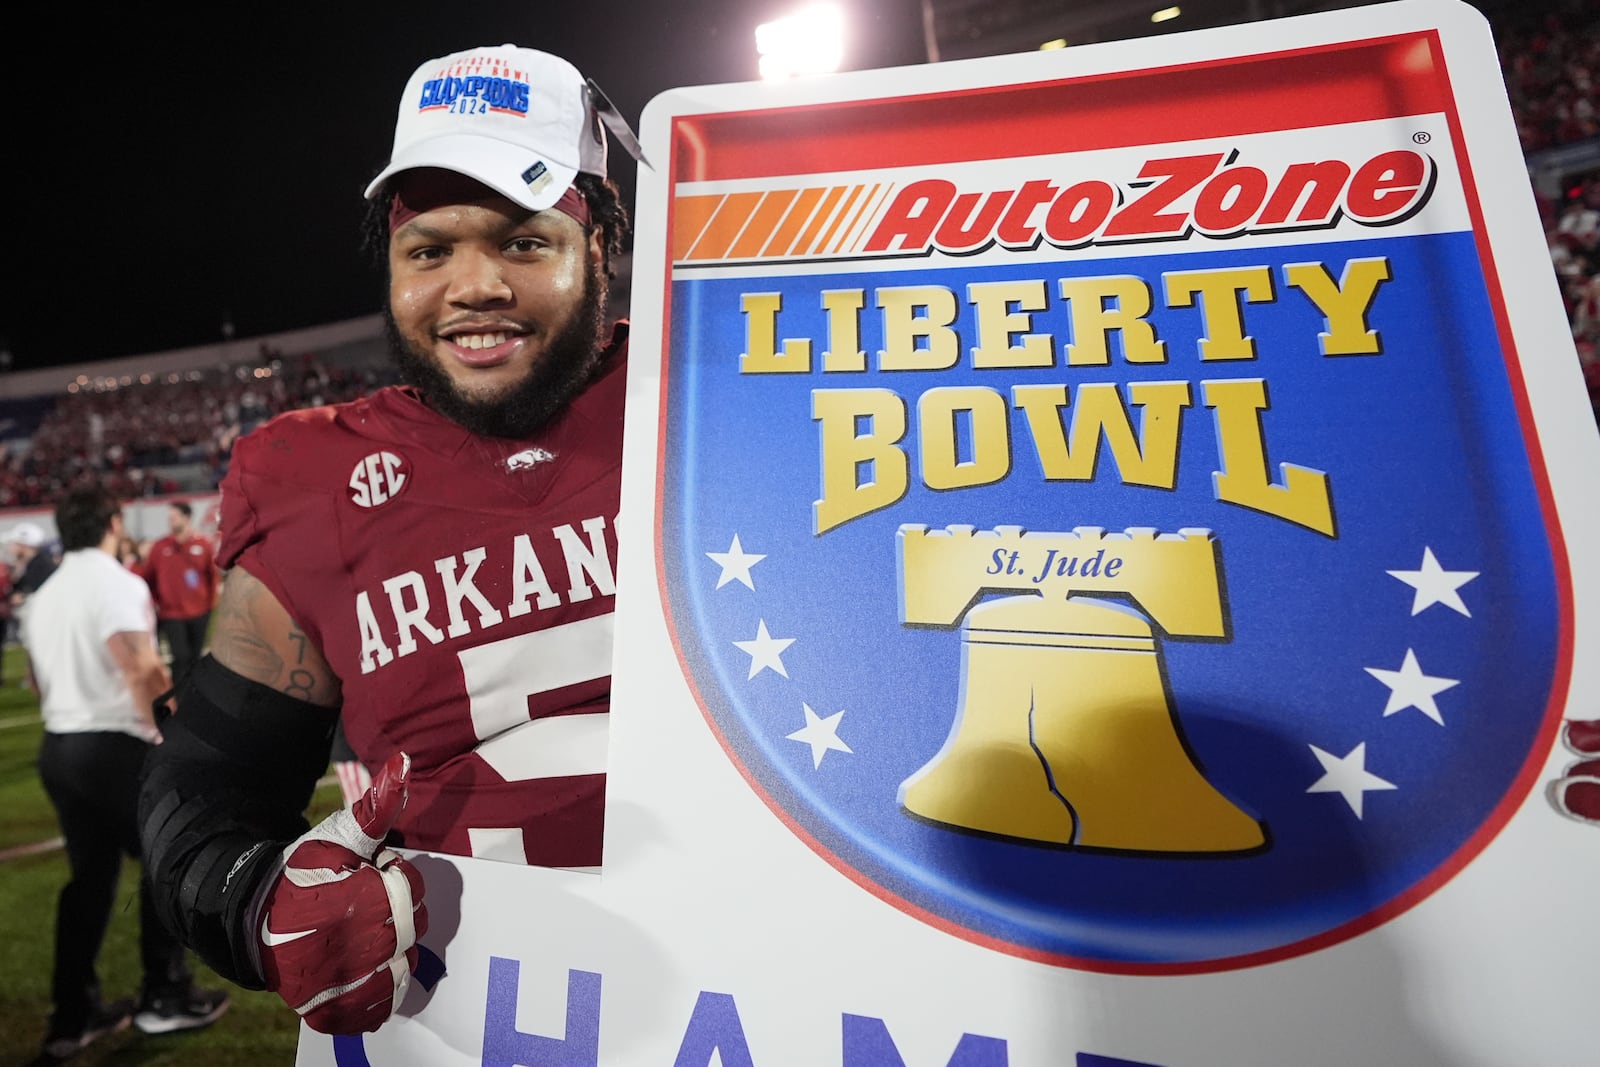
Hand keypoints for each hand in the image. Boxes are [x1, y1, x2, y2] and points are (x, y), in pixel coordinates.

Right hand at [256, 752, 427, 1032]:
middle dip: (395, 913)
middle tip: (363, 904)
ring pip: (401, 970)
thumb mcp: (339, 834)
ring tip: (364, 935)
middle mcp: (352, 946)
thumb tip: (404, 763)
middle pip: (412, 929)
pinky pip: (373, 1010)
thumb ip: (378, 806)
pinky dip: (376, 995)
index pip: (410, 888)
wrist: (252, 915)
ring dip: (392, 952)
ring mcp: (340, 981)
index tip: (368, 873)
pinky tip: (365, 972)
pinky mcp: (327, 1008)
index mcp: (358, 899)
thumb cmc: (302, 871)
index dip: (393, 876)